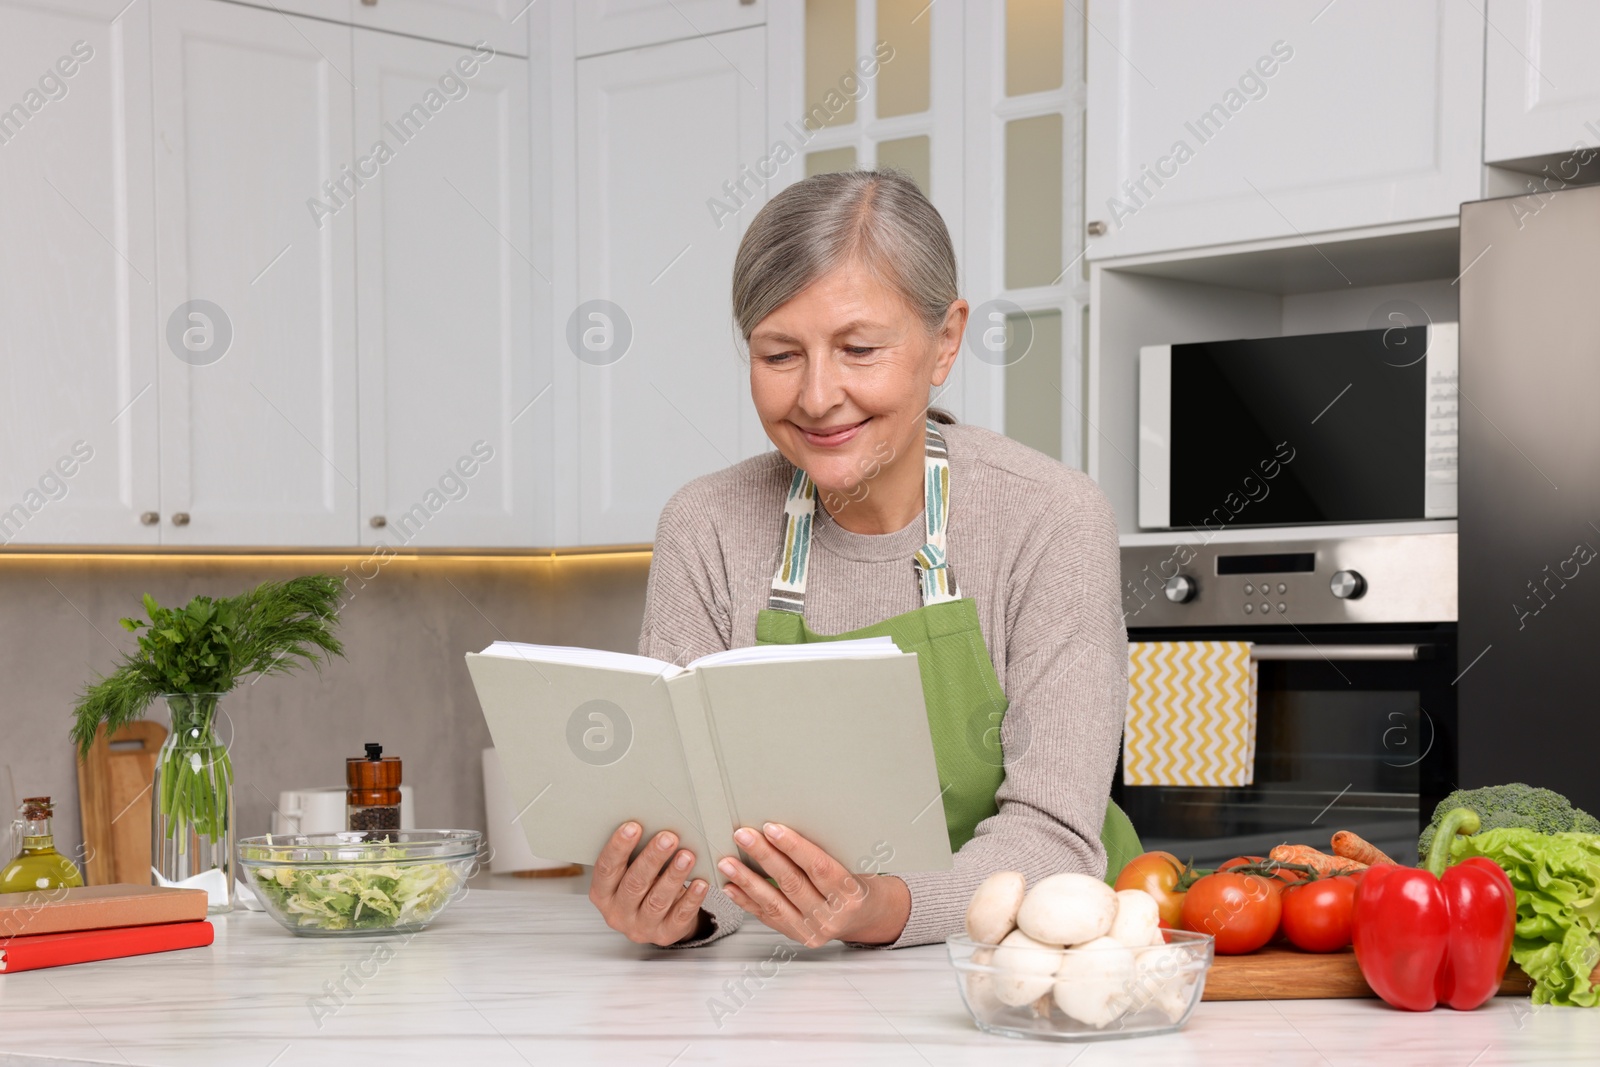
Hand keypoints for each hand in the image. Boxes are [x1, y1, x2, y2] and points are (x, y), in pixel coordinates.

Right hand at [589, 821, 709, 945]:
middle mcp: (617, 913)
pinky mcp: (665, 934)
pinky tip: (700, 882)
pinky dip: (691, 898)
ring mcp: (641, 927)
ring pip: (657, 900)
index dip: (618, 847)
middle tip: (668, 837)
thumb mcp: (629, 872)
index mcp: (602, 894)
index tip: (633, 826)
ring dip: (673, 876)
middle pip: (634, 884)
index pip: (606, 869)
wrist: (656, 919)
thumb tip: (653, 822)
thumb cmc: (641, 885)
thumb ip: (634, 855)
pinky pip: (679, 916)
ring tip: (687, 856)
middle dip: (652, 859)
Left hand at [718, 822, 910, 947]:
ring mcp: (813, 930)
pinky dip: (747, 902)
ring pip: (774, 904)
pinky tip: (731, 887)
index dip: (793, 846)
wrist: (867, 916)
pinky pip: (767, 918)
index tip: (771, 828)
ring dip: (747, 881)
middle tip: (743, 836)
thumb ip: (824, 852)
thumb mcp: (853, 864)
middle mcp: (831, 916)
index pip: (818, 867)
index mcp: (850, 893)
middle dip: (763, 856)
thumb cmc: (857, 882)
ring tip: (727, 863)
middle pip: (792, 883)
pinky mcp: (797, 937)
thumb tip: (784, 827)